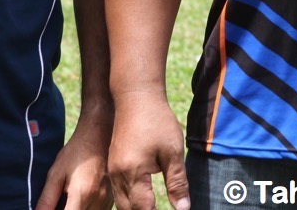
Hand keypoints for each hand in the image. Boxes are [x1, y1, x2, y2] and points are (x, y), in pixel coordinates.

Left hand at [36, 104, 113, 209]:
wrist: (98, 135)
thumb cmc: (75, 153)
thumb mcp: (55, 174)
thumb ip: (47, 200)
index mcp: (83, 194)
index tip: (53, 208)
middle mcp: (98, 200)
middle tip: (60, 202)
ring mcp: (107, 200)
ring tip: (68, 201)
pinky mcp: (111, 198)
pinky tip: (79, 201)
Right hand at [109, 92, 188, 209]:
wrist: (136, 97)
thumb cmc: (157, 121)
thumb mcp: (173, 151)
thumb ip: (177, 182)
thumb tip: (183, 208)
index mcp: (133, 173)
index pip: (143, 209)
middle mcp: (118, 175)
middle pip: (128, 209)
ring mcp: (113, 170)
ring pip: (121, 202)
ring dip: (135, 209)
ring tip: (152, 208)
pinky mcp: (113, 164)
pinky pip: (118, 191)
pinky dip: (129, 200)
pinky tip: (141, 199)